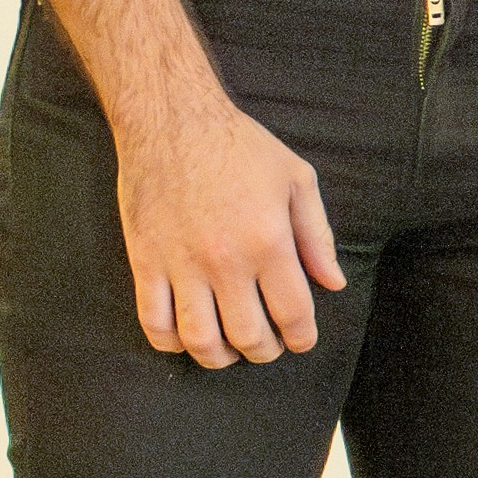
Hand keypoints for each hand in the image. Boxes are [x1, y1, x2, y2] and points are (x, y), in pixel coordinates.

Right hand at [112, 81, 340, 367]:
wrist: (171, 120)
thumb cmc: (241, 147)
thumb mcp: (296, 179)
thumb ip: (317, 236)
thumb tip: (332, 283)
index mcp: (269, 241)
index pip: (293, 314)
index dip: (302, 338)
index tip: (301, 339)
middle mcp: (226, 261)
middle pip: (248, 336)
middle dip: (265, 351)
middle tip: (268, 345)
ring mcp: (181, 264)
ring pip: (200, 340)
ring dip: (219, 356)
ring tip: (229, 348)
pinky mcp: (145, 261)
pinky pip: (153, 322)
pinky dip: (171, 343)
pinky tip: (186, 336)